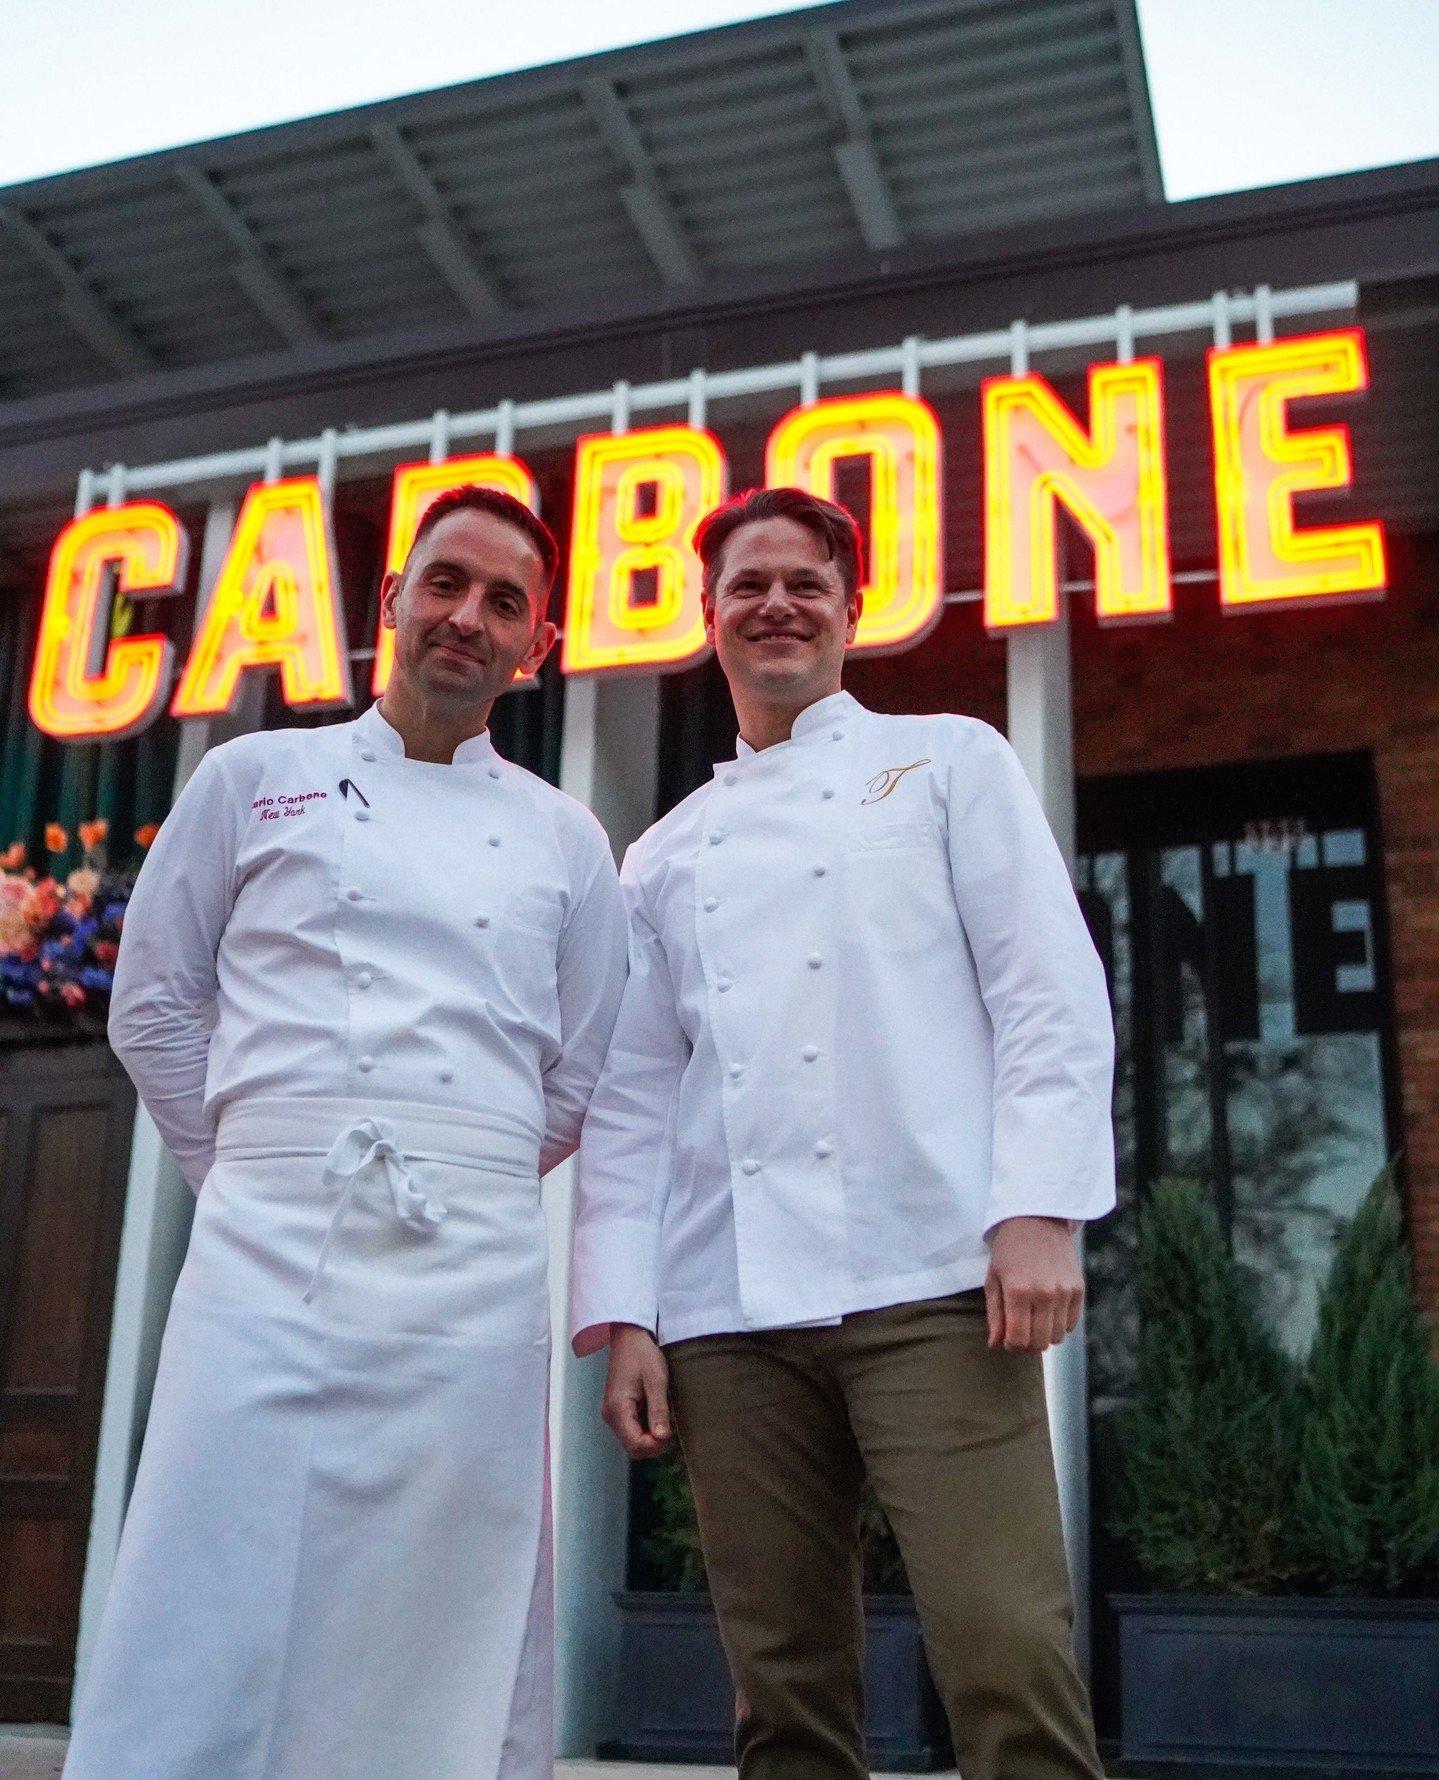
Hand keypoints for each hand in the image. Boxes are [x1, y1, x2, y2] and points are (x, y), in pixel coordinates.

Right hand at [602, 1323, 673, 1457]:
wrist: (629, 1336)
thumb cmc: (643, 1353)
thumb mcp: (656, 1380)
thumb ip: (658, 1410)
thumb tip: (662, 1438)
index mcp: (617, 1409)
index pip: (635, 1445)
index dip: (655, 1446)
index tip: (671, 1433)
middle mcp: (610, 1415)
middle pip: (632, 1447)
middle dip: (654, 1445)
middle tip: (671, 1428)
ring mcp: (611, 1412)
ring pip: (632, 1440)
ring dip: (650, 1438)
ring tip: (665, 1420)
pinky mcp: (616, 1409)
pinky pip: (630, 1429)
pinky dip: (645, 1429)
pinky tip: (656, 1415)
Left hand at [984, 1217, 1084, 1352]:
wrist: (1036, 1218)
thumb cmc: (1008, 1249)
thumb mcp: (994, 1278)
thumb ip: (995, 1314)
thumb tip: (995, 1345)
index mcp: (1018, 1292)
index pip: (1018, 1340)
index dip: (1011, 1345)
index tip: (1008, 1338)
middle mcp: (1044, 1295)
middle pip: (1040, 1344)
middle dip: (1027, 1344)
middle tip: (1020, 1331)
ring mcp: (1064, 1292)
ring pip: (1057, 1337)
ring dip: (1044, 1334)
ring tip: (1033, 1319)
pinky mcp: (1078, 1289)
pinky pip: (1071, 1324)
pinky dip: (1059, 1323)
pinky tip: (1048, 1310)